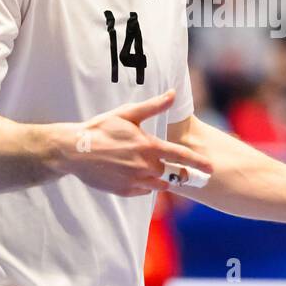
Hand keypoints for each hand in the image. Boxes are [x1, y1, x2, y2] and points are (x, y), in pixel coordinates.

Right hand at [61, 90, 213, 196]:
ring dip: (164, 180)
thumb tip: (173, 93)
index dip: (198, 162)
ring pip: (160, 185)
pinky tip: (138, 176)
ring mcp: (135, 181)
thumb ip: (154, 107)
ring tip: (160, 173)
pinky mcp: (125, 191)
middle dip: (181, 173)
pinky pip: (143, 191)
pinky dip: (145, 185)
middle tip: (187, 173)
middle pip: (173, 173)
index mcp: (149, 146)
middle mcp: (145, 166)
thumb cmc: (101, 129)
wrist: (75, 151)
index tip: (211, 167)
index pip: (181, 156)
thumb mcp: (127, 114)